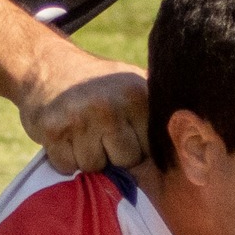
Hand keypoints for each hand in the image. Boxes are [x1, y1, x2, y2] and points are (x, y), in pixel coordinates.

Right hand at [15, 48, 149, 172]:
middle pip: (125, 161)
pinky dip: (65, 159)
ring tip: (82, 134)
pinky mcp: (53, 130)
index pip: (152, 148)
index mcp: (137, 94)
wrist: (47, 67)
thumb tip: (187, 157)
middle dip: (114, 155)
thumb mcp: (132, 87)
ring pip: (94, 166)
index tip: (128, 136)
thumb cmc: (99, 87)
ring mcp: (80, 117)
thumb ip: (155, 116)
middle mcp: (110, 105)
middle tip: (101, 134)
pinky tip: (65, 137)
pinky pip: (67, 166)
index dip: (140, 148)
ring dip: (87, 158)